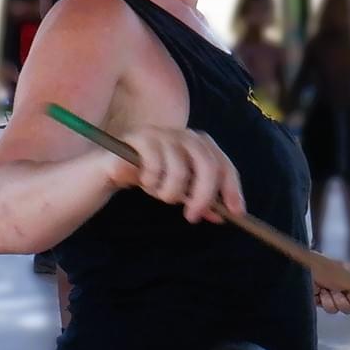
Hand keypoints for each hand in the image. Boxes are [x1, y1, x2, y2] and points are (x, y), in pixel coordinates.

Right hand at [109, 125, 244, 222]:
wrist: (115, 168)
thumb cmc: (152, 177)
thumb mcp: (180, 191)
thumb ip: (200, 200)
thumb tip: (222, 216)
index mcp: (200, 144)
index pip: (223, 164)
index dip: (231, 188)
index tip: (235, 212)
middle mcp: (185, 134)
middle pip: (206, 164)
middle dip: (203, 195)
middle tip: (192, 216)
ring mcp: (164, 133)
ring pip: (179, 170)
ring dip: (170, 192)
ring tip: (159, 193)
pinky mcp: (142, 137)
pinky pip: (155, 166)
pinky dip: (152, 182)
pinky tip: (145, 182)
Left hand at [314, 264, 349, 314]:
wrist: (300, 272)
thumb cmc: (324, 269)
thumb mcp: (347, 278)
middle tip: (346, 293)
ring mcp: (338, 294)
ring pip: (348, 309)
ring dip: (338, 301)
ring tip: (329, 291)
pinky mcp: (327, 302)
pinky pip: (334, 310)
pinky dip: (327, 303)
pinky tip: (320, 294)